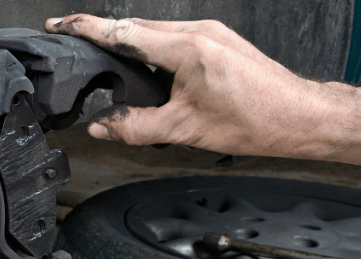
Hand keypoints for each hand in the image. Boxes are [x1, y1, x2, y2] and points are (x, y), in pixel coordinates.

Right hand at [43, 14, 334, 158]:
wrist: (299, 116)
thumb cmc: (256, 120)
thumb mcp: (184, 130)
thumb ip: (135, 127)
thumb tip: (102, 125)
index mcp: (186, 49)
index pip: (123, 32)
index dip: (86, 29)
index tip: (61, 26)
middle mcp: (198, 31)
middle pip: (135, 26)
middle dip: (100, 32)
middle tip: (71, 37)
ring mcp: (210, 32)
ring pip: (154, 29)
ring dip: (126, 39)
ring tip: (101, 54)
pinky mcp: (217, 40)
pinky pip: (172, 35)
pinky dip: (149, 46)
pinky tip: (143, 63)